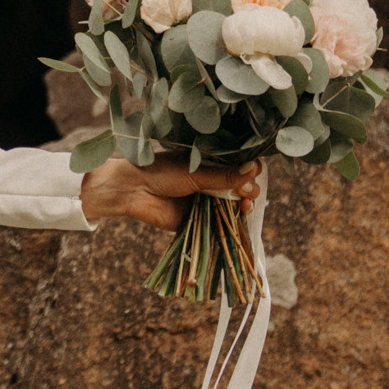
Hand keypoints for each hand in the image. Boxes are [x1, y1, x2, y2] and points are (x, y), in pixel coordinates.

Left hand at [80, 156, 259, 231]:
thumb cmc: (161, 173)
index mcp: (209, 164)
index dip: (249, 172)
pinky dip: (230, 224)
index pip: (238, 167)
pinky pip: (219, 224)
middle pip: (239, 188)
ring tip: (244, 207)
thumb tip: (255, 168)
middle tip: (247, 194)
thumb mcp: (195, 172)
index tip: (252, 175)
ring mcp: (204, 201)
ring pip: (232, 207)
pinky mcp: (198, 220)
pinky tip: (238, 222)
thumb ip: (224, 175)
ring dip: (243, 208)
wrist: (132, 191)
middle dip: (248, 191)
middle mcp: (209, 182)